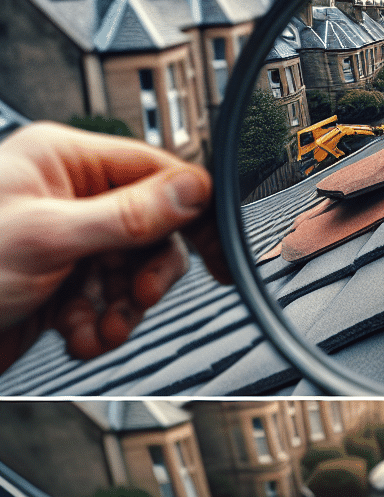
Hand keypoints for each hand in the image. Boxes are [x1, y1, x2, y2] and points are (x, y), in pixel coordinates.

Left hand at [0, 122, 226, 373]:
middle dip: (146, 276)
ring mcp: (66, 243)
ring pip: (132, 275)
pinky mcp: (60, 285)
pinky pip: (107, 303)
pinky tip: (75, 335)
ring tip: (96, 327)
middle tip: (140, 297)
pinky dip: (98, 327)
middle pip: (152, 232)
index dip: (193, 210)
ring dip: (121, 311)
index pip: (156, 173)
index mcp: (64, 162)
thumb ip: (129, 215)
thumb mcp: (51, 236)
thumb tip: (193, 191)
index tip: (219, 248)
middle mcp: (69, 198)